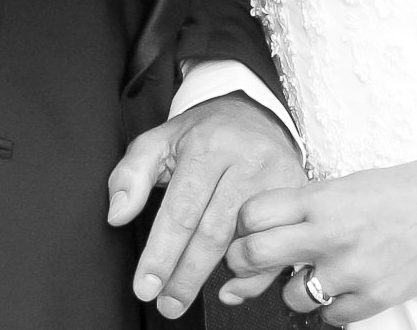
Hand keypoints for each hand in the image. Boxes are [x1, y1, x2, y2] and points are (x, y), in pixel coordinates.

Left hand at [108, 94, 305, 318]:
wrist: (253, 112)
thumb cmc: (203, 134)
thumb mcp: (159, 141)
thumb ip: (130, 175)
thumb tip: (118, 214)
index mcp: (209, 147)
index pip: (181, 210)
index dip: (161, 253)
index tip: (145, 286)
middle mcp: (248, 162)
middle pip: (214, 232)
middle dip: (186, 275)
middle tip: (167, 304)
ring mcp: (278, 179)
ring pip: (249, 242)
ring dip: (219, 275)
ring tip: (190, 291)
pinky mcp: (298, 194)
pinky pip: (277, 244)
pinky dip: (255, 274)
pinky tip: (231, 287)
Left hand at [224, 158, 416, 324]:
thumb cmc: (395, 191)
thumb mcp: (342, 186)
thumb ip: (303, 208)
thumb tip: (260, 232)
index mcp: (320, 200)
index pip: (251, 215)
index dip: (243, 225)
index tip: (247, 231)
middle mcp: (329, 234)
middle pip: (253, 256)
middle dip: (244, 263)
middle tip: (251, 264)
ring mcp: (352, 270)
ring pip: (291, 296)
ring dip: (297, 289)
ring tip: (319, 273)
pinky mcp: (374, 298)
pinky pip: (330, 317)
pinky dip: (333, 306)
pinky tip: (346, 287)